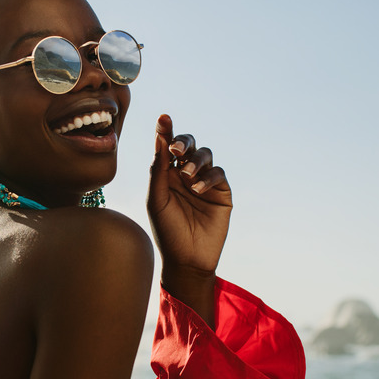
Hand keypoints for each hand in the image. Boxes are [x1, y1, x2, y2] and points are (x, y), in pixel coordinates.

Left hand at [147, 114, 232, 324]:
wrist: (186, 260)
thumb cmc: (166, 231)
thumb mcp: (156, 200)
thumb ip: (157, 170)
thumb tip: (159, 138)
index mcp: (165, 174)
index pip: (166, 146)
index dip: (165, 130)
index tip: (163, 118)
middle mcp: (185, 174)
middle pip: (189, 144)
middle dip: (184, 141)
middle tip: (177, 148)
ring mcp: (205, 182)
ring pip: (205, 155)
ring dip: (196, 160)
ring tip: (186, 177)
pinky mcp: (222, 192)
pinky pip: (218, 174)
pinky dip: (208, 177)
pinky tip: (197, 190)